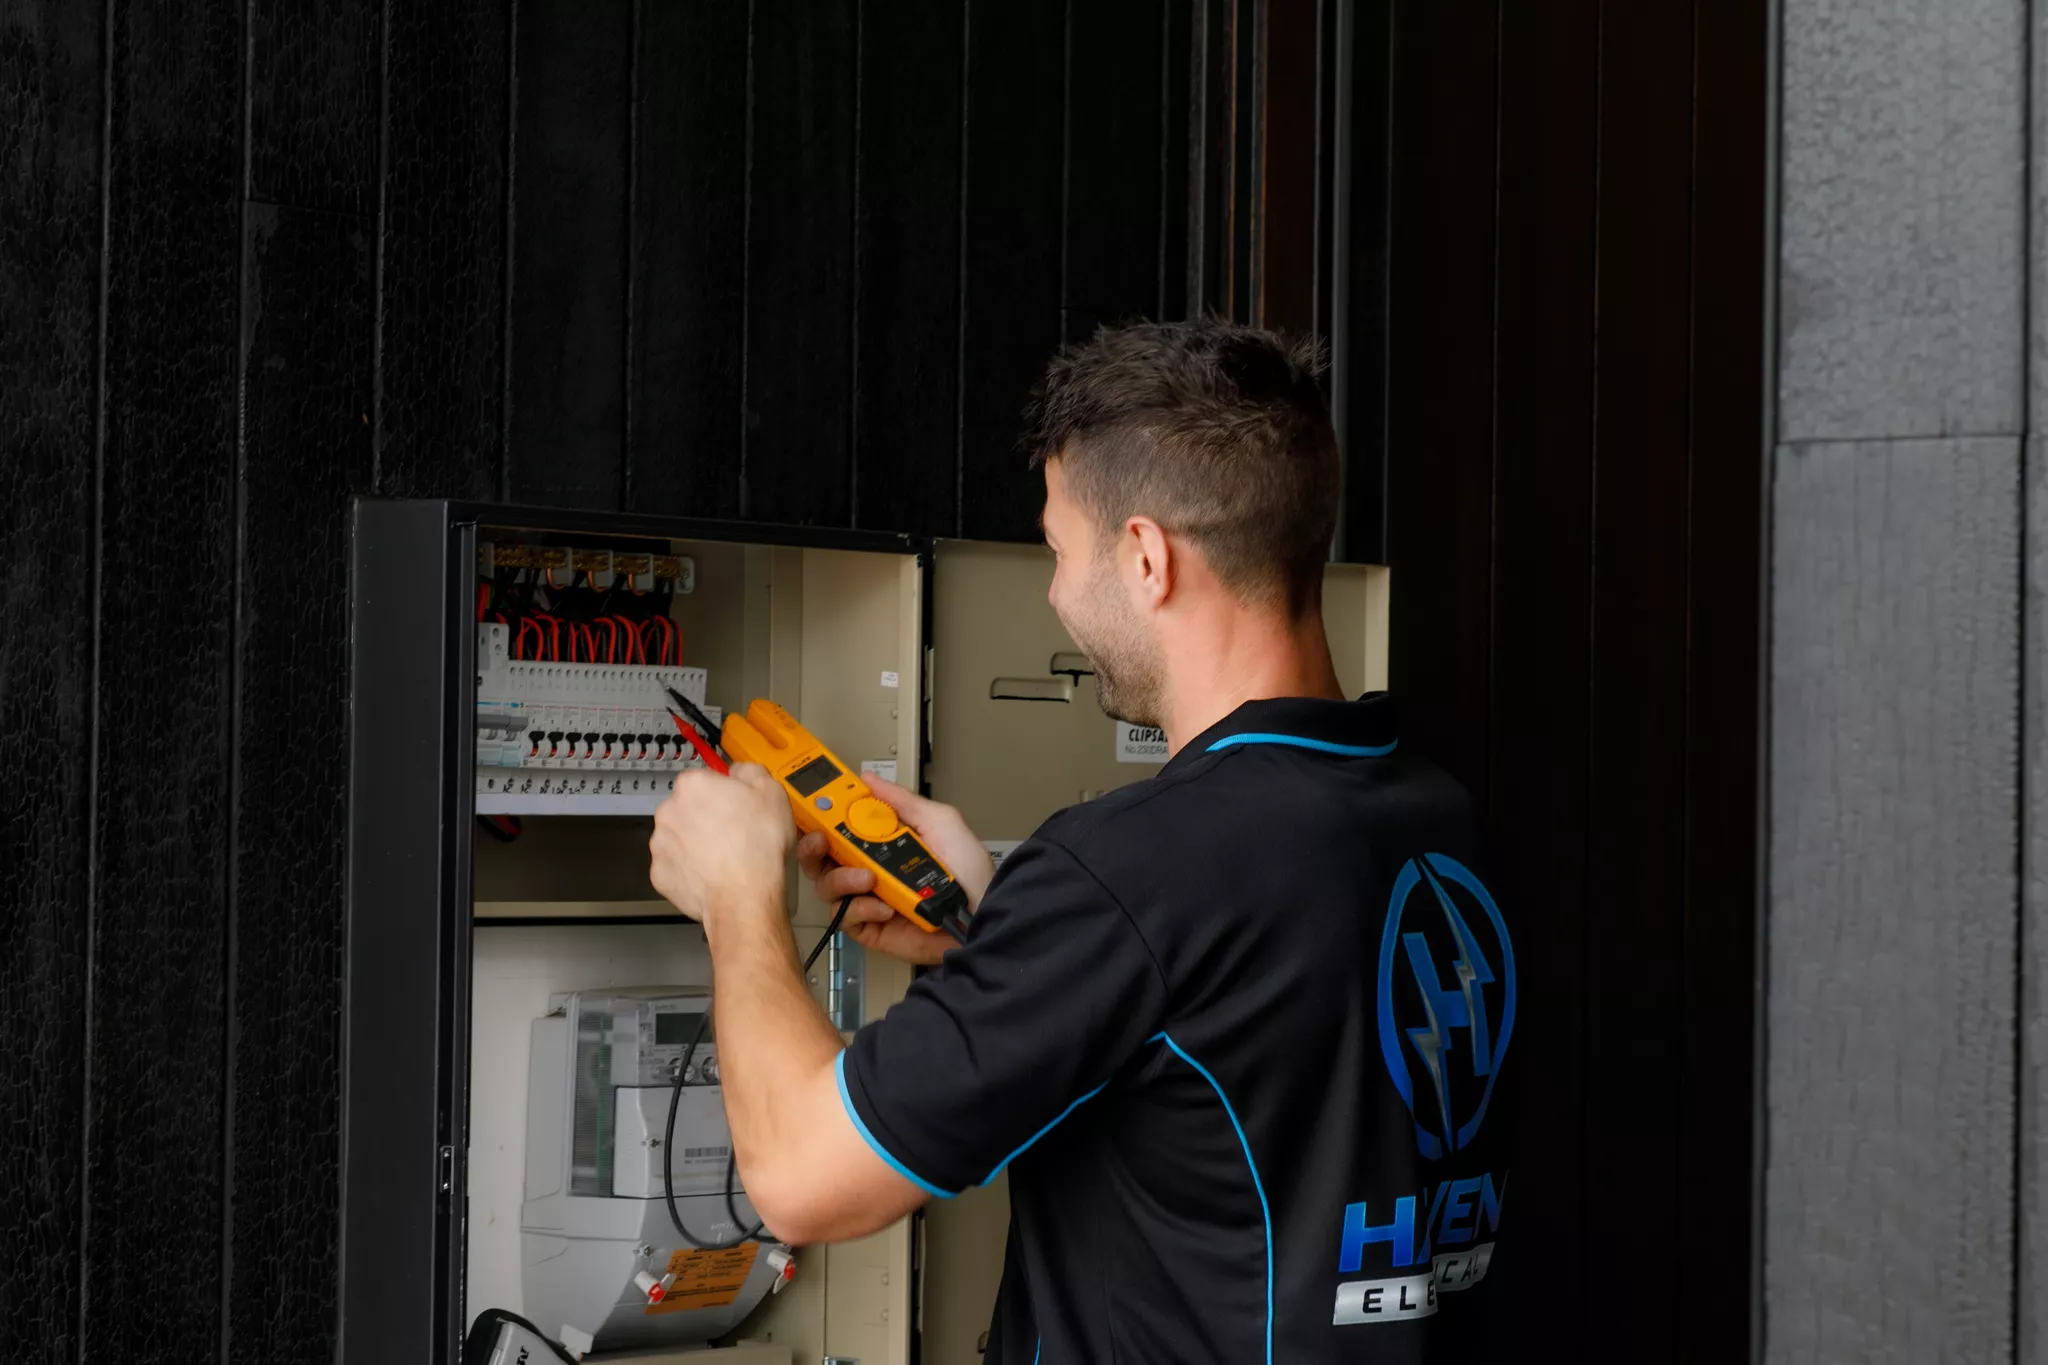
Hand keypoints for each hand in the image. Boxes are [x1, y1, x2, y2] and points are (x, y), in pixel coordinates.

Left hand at [650, 763, 796, 936]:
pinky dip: (690, 870)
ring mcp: (660, 844)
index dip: (724, 793)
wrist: (743, 895)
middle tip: (735, 833)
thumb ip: (750, 771)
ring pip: (679, 838)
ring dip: (696, 844)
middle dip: (707, 817)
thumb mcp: (772, 791)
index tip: (737, 806)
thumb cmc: (757, 844)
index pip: (704, 779)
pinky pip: (676, 867)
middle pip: (688, 808)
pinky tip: (713, 875)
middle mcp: (669, 810)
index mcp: (692, 785)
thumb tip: (739, 772)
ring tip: (726, 858)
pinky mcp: (660, 875)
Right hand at [796, 775, 993, 965]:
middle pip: (822, 856)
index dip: (822, 816)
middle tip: (820, 840)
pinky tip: (884, 906)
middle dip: (813, 846)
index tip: (812, 806)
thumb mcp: (940, 822)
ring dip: (840, 878)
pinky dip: (860, 908)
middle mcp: (871, 868)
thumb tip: (868, 780)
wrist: (982, 917)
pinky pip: (846, 916)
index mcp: (884, 842)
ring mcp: (868, 898)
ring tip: (868, 878)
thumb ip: (902, 801)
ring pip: (827, 886)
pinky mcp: (871, 927)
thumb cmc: (969, 873)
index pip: (841, 826)